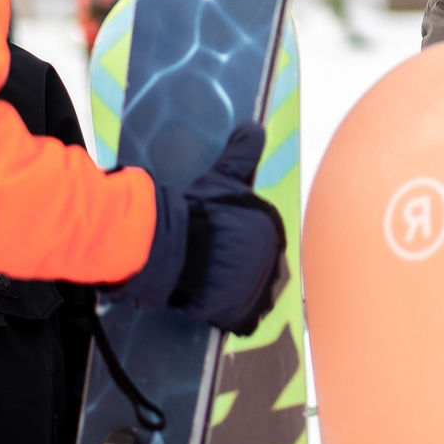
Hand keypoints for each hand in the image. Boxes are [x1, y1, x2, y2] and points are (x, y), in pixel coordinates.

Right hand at [120, 122, 289, 333]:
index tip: (222, 239)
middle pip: (258, 264)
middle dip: (240, 264)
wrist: (172, 247)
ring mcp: (258, 287)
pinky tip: (217, 306)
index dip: (241, 239)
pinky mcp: (240, 312)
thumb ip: (242, 154)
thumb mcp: (223, 177)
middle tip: (213, 261)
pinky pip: (243, 317)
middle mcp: (272, 258)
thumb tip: (254, 127)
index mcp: (271, 228)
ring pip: (252, 290)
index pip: (263, 236)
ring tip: (212, 282)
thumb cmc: (197, 210)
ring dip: (238, 289)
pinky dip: (233, 315)